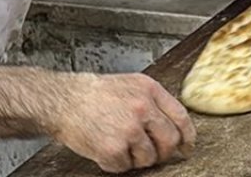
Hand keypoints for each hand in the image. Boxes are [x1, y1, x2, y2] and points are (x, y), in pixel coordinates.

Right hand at [50, 73, 196, 172]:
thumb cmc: (94, 94)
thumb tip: (173, 126)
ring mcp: (129, 129)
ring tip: (120, 144)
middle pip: (169, 141)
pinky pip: (125, 166)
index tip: (187, 146)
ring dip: (137, 158)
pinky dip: (116, 163)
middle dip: (163, 152)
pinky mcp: (113, 148)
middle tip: (152, 154)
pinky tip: (106, 148)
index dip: (187, 136)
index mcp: (149, 90)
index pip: (181, 117)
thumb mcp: (131, 85)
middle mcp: (143, 109)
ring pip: (149, 158)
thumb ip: (153, 101)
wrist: (63, 100)